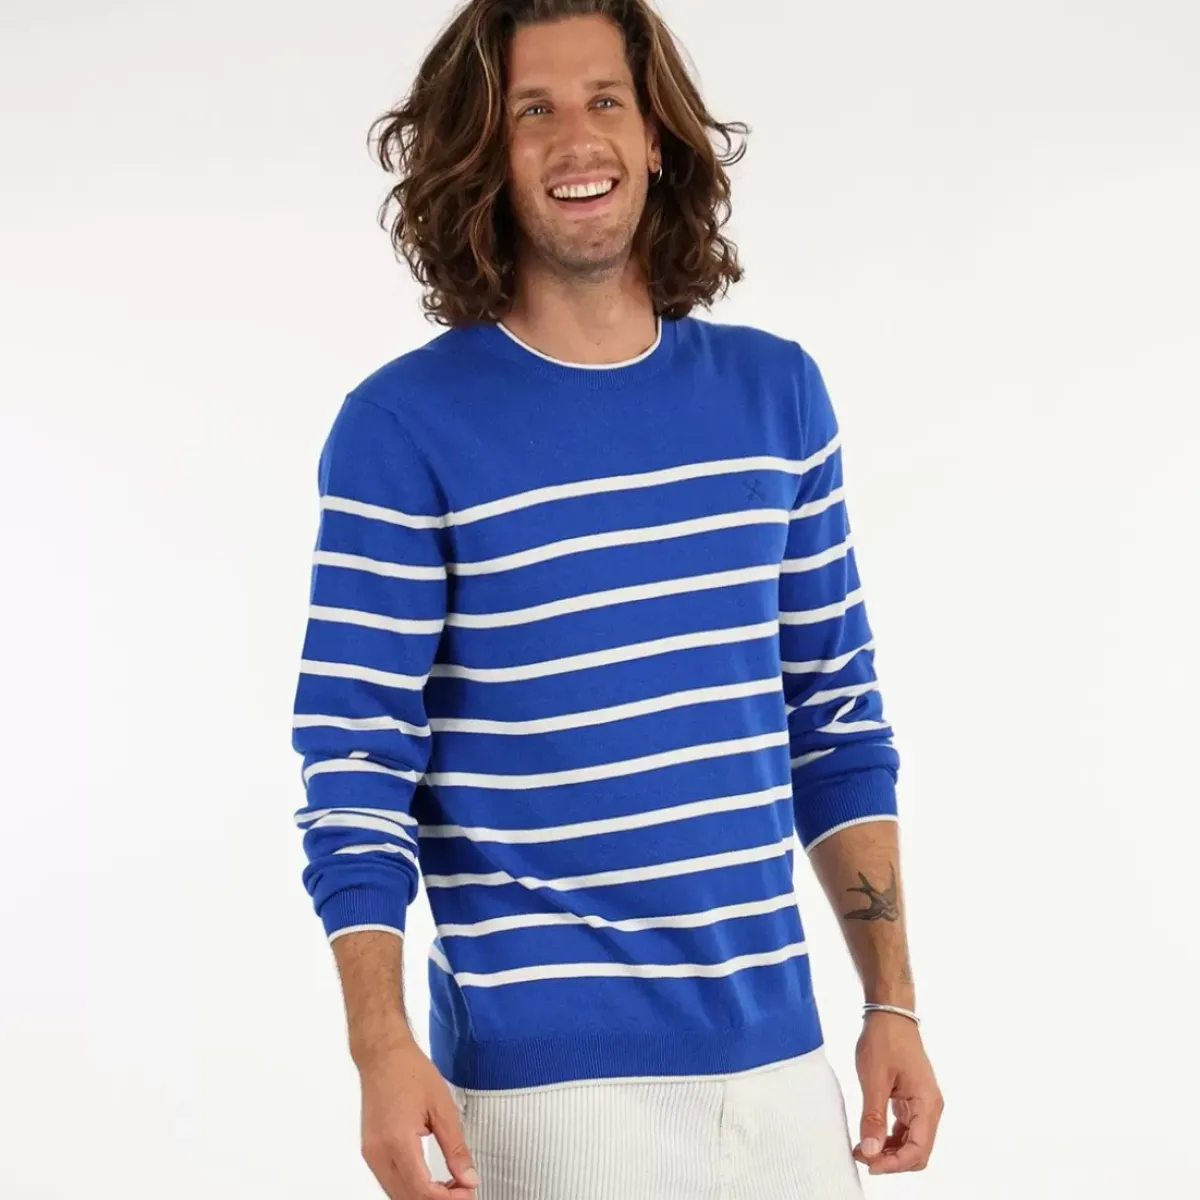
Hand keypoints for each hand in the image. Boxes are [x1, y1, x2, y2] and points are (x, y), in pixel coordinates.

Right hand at [357, 1034, 479, 1197]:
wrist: (382, 1055)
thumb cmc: (410, 1071)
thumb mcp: (443, 1107)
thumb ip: (456, 1148)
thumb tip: (469, 1178)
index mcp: (398, 1141)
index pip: (422, 1190)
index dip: (448, 1199)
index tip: (468, 1192)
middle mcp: (379, 1153)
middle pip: (408, 1198)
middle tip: (463, 1191)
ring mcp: (371, 1154)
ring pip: (396, 1194)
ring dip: (424, 1196)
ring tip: (451, 1187)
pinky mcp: (370, 1151)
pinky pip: (389, 1182)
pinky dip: (411, 1188)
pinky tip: (431, 1181)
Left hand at [851, 1011, 942, 1173]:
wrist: (889, 1014)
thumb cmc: (884, 1040)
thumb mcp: (874, 1079)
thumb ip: (873, 1117)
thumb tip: (871, 1151)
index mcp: (927, 1104)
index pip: (918, 1150)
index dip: (895, 1164)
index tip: (870, 1165)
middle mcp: (930, 1107)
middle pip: (918, 1151)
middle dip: (892, 1161)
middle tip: (863, 1157)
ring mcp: (921, 1104)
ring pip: (911, 1142)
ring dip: (889, 1151)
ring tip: (862, 1149)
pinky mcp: (911, 1099)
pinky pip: (905, 1129)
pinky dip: (889, 1138)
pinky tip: (870, 1137)